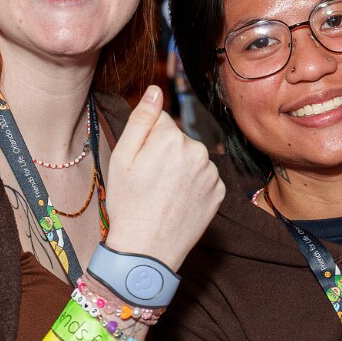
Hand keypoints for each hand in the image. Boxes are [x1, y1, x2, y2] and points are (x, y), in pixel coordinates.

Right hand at [101, 85, 225, 270]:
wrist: (147, 250)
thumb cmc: (128, 204)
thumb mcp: (122, 158)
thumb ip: (141, 119)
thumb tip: (155, 89)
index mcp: (171, 138)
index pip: (159, 121)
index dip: (145, 141)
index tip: (140, 163)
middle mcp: (198, 151)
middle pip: (177, 139)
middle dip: (164, 153)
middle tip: (149, 182)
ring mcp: (212, 173)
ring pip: (191, 158)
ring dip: (180, 169)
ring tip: (163, 194)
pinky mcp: (220, 192)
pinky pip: (204, 178)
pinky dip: (193, 185)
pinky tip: (178, 201)